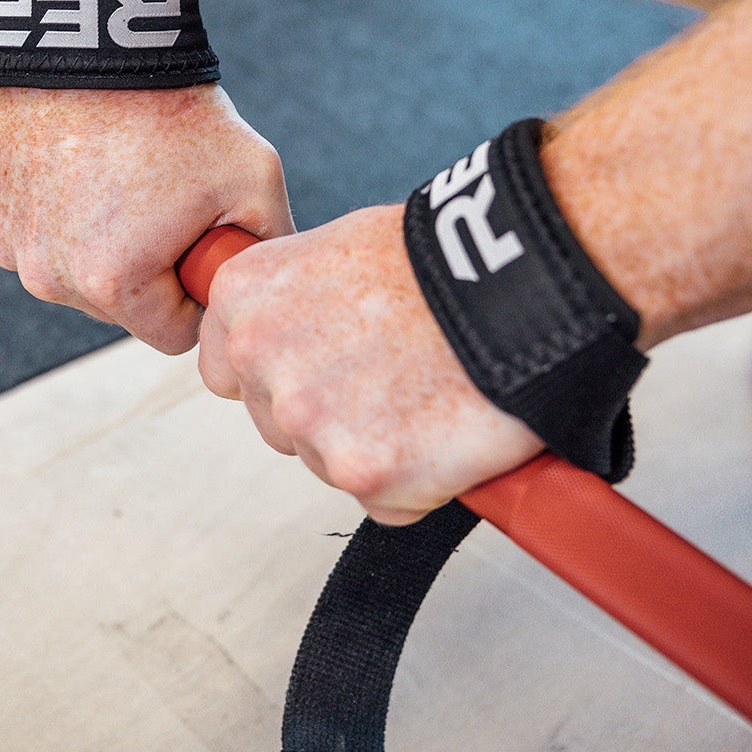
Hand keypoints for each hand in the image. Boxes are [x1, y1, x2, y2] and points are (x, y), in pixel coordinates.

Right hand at [0, 84, 292, 353]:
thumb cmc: (174, 106)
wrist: (92, 29)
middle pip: (113, 302)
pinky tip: (67, 156)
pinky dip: (45, 203)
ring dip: (88, 232)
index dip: (194, 285)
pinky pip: (23, 226)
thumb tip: (261, 291)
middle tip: (156, 192)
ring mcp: (3, 238)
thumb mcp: (254, 177)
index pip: (170, 330)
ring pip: (65, 264)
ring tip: (112, 167)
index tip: (198, 234)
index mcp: (112, 283)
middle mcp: (45, 274)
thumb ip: (267, 246)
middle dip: (141, 261)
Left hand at [196, 205, 542, 523]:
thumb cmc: (446, 258)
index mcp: (243, 297)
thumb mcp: (340, 250)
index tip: (328, 364)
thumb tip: (293, 341)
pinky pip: (386, 500)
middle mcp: (260, 360)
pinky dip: (422, 481)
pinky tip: (450, 429)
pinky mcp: (364, 472)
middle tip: (396, 374)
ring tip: (429, 392)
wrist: (521, 281)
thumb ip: (296, 303)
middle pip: (279, 423)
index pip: (230, 370)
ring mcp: (309, 422)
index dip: (284, 372)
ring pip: (329, 463)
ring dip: (375, 447)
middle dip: (330, 413)